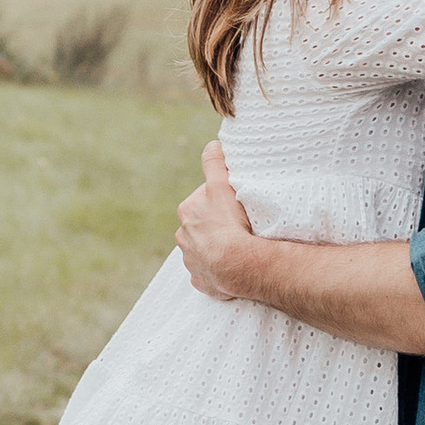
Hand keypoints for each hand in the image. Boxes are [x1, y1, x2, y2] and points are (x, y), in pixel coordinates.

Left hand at [175, 139, 259, 302]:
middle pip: (203, 224)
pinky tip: (232, 266)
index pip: (203, 198)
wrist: (235, 264)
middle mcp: (183, 235)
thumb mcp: (223, 184)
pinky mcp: (200, 279)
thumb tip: (213, 144)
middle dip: (217, 224)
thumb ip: (214, 161)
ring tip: (238, 247)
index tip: (232, 204)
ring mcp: (191, 260)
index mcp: (187, 211)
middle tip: (240, 225)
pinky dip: (218, 269)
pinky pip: (209, 272)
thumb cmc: (230, 222)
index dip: (218, 199)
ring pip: (205, 248)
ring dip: (217, 247)